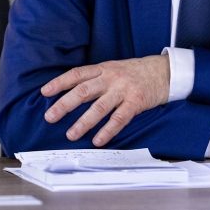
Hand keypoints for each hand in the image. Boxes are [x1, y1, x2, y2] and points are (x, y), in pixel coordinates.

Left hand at [41, 55, 169, 146]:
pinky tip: (98, 140)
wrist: (165, 71)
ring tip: (71, 134)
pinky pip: (119, 118)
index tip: (45, 92)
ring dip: (83, 122)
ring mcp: (124, 89)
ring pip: (99, 107)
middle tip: (50, 116)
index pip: (77, 74)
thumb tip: (73, 95)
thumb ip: (96, 80)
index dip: (60, 82)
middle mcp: (111, 77)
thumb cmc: (136, 72)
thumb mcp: (114, 69)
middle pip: (84, 91)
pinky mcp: (136, 101)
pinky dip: (107, 130)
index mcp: (104, 69)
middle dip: (64, 104)